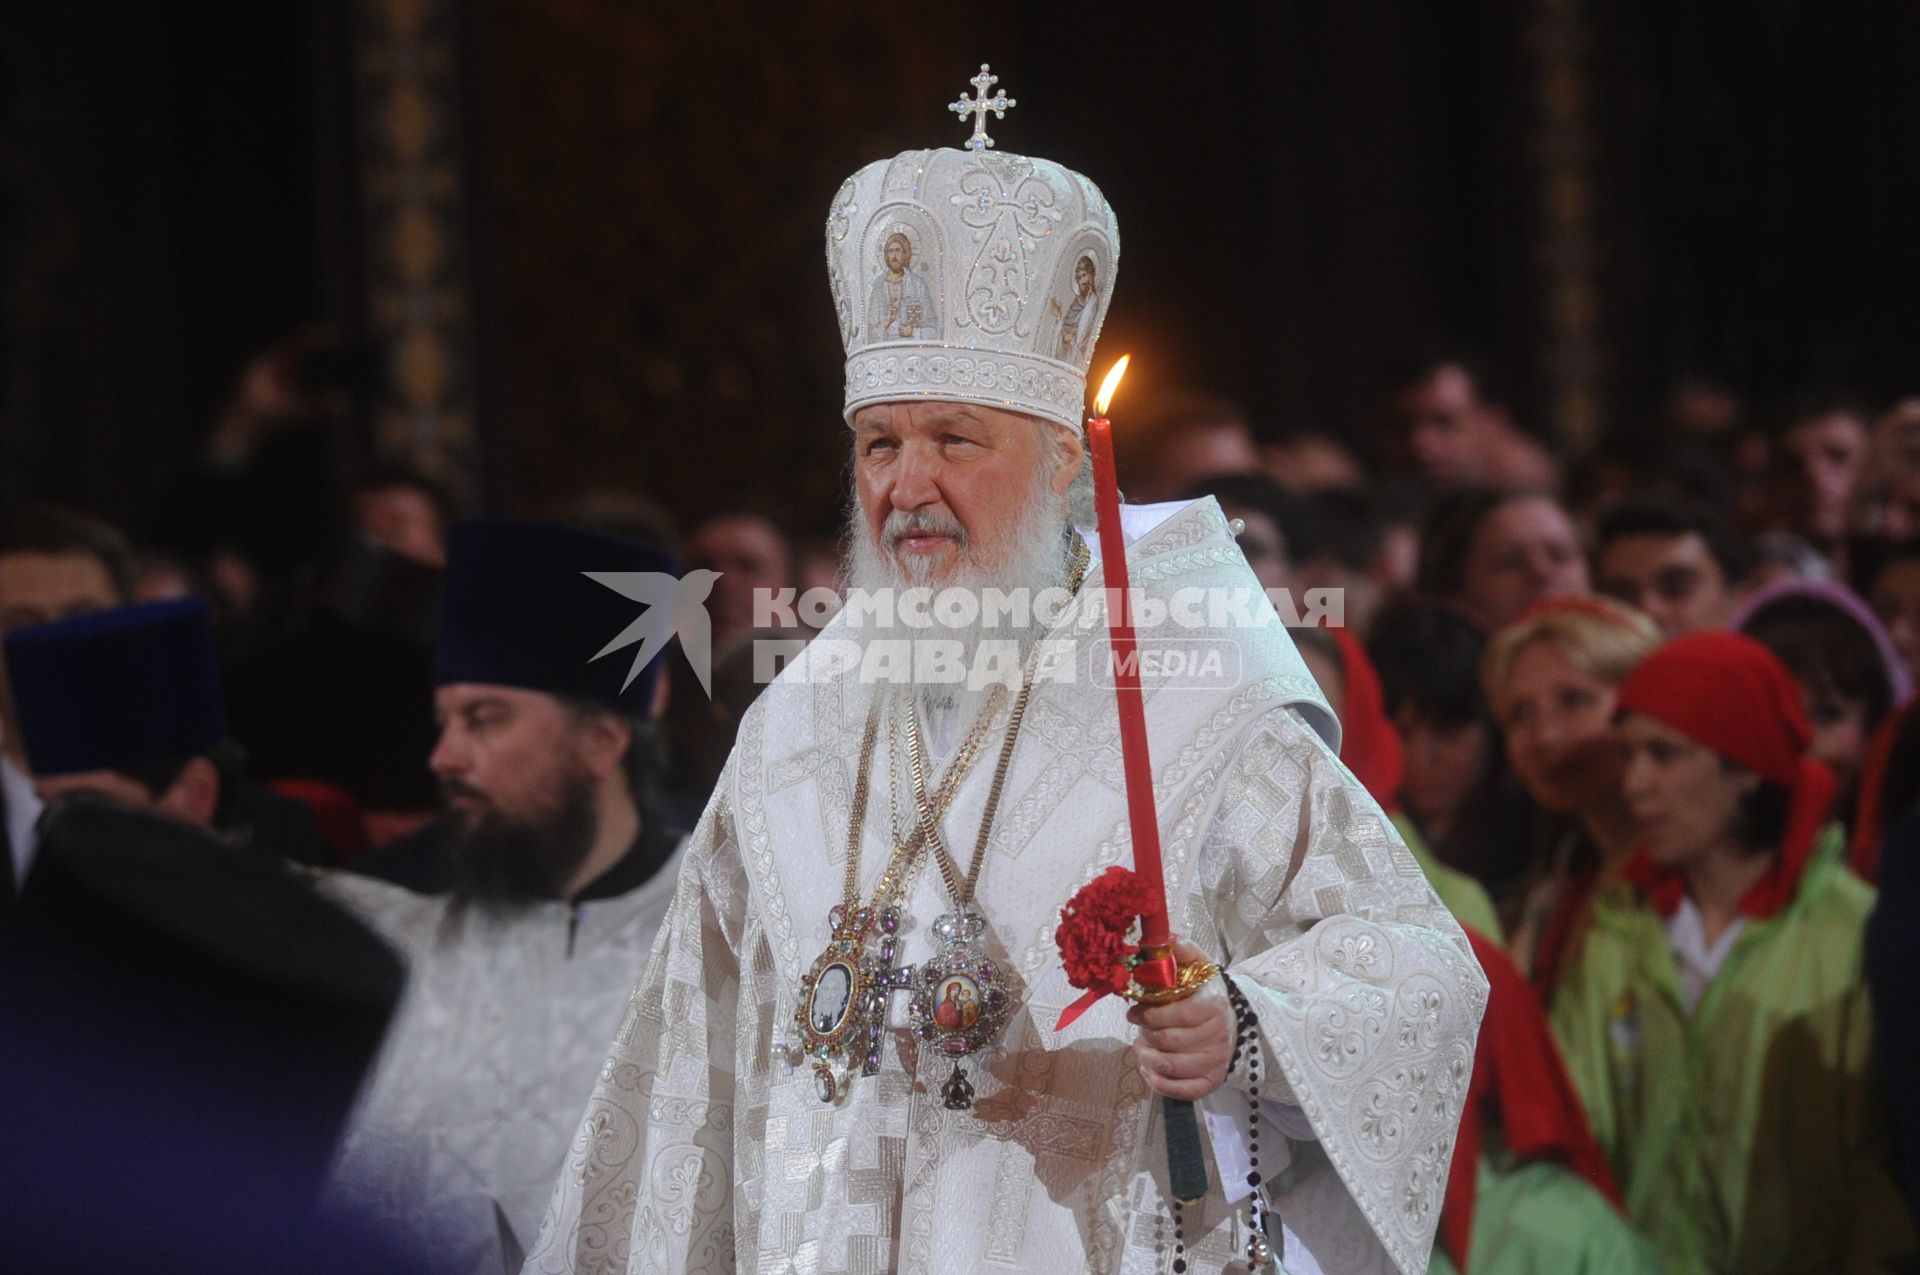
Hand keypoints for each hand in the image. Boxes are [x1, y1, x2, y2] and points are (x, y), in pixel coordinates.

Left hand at [1126, 938, 1231, 1100]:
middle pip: (1170, 1041)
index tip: (1133, 1012)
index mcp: (1213, 1006)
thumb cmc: (1206, 993)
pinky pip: (1182, 1091)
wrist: (1231, 1021)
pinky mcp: (1211, 1082)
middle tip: (1138, 1028)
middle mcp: (1218, 1036)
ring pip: (1172, 1066)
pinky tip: (1147, 1069)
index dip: (1150, 1015)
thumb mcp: (1199, 967)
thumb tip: (1166, 940)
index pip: (1177, 1015)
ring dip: (1147, 1058)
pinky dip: (1158, 1083)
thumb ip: (1184, 951)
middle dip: (1146, 1035)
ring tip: (1140, 1047)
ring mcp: (1215, 1062)